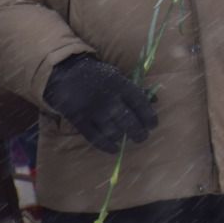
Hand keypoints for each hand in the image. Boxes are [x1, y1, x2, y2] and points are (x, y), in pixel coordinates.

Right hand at [43, 54, 157, 153]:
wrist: (68, 74)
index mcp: (121, 85)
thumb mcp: (119, 77)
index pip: (140, 103)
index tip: (153, 125)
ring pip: (113, 131)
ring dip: (123, 137)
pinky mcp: (80, 120)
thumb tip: (155, 100)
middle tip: (142, 136)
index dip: (149, 116)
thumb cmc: (99, 76)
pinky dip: (106, 145)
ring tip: (127, 138)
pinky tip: (114, 148)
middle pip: (128, 121)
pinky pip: (95, 137)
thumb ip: (137, 89)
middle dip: (138, 132)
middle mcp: (109, 99)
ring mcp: (93, 111)